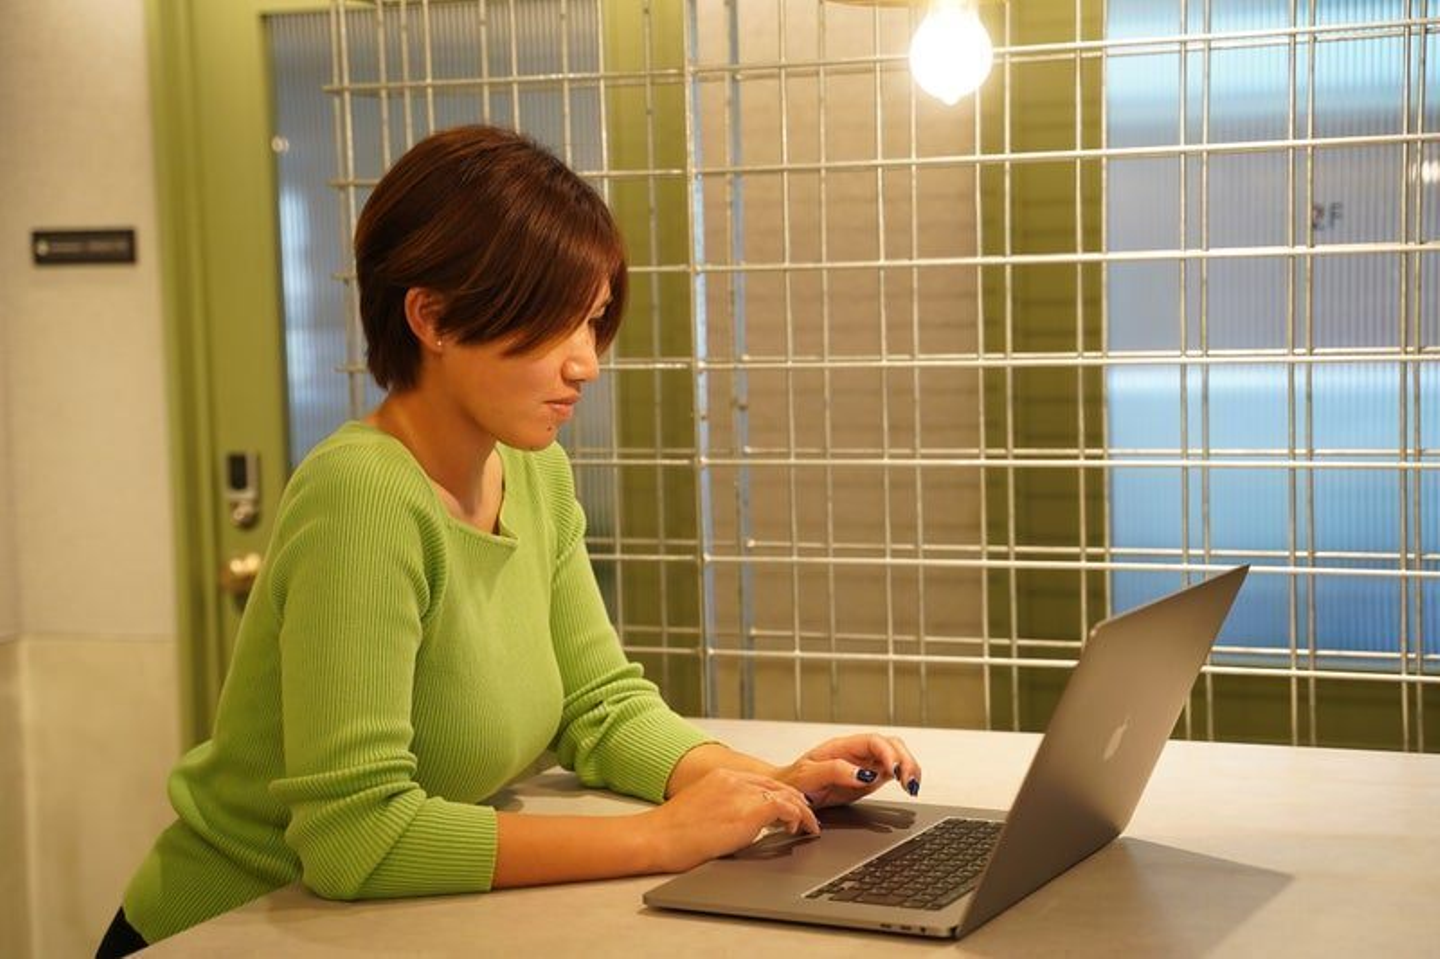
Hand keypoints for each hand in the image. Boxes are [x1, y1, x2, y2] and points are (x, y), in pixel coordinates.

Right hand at [642, 768, 820, 872]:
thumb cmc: (672, 832)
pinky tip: (798, 830)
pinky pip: (785, 809)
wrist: (656, 837)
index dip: (783, 795)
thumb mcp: (702, 809)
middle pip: (780, 785)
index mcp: (722, 776)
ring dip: (803, 812)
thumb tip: (741, 822)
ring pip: (788, 795)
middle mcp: (735, 779)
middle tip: (808, 818)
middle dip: (798, 801)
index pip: (764, 781)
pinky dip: (798, 818)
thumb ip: (725, 807)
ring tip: (809, 827)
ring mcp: (742, 793)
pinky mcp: (748, 811)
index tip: (792, 807)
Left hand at [774, 733, 922, 808]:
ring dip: (909, 767)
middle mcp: (856, 752)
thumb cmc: (793, 781)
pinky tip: (908, 787)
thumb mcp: (808, 775)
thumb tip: (863, 774)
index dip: (888, 753)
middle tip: (909, 781)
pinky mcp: (869, 779)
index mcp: (842, 746)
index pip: (873, 741)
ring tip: (911, 785)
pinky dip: (905, 777)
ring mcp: (865, 764)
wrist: (787, 794)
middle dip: (905, 760)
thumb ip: (835, 771)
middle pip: (891, 744)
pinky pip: (893, 772)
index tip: (894, 770)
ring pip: (896, 756)